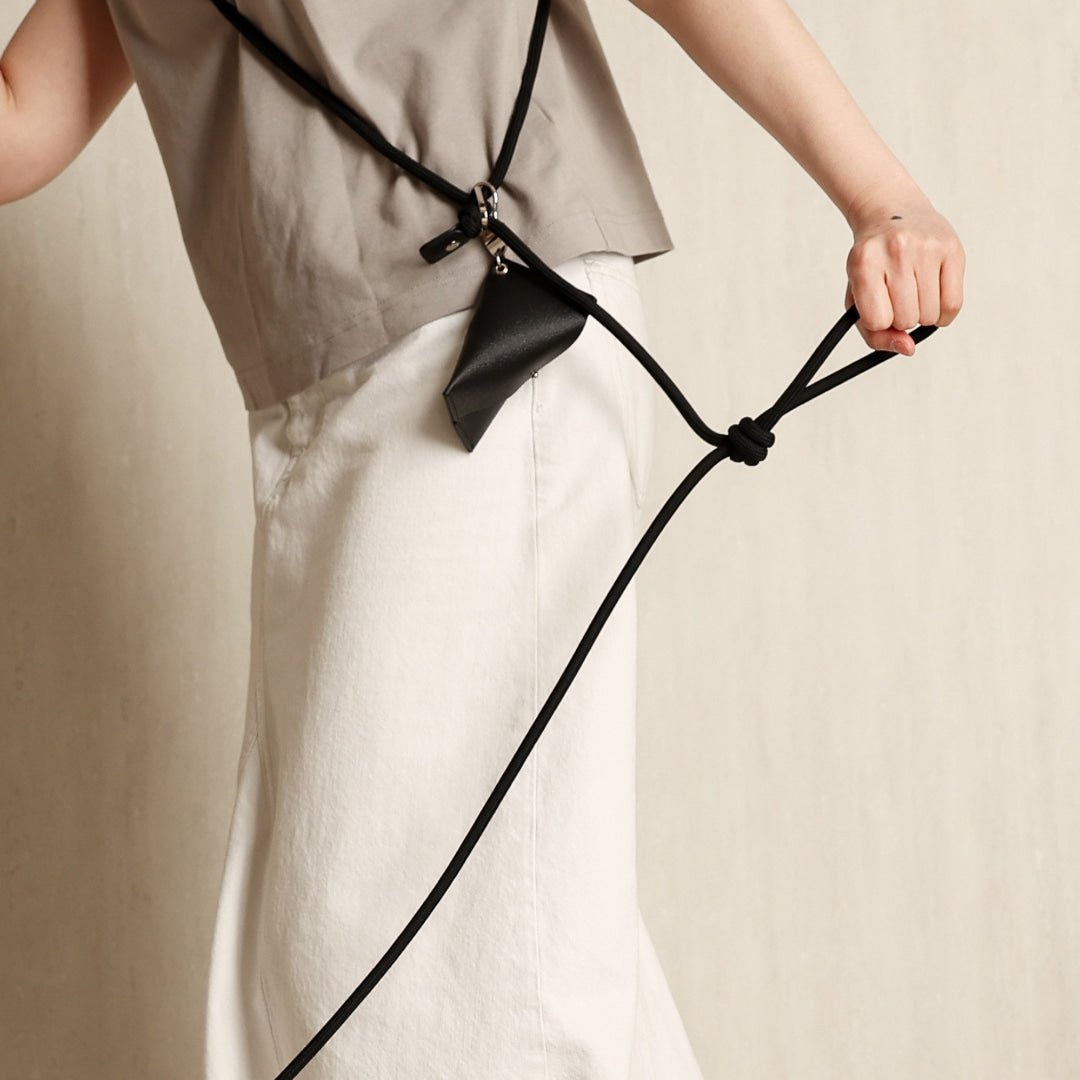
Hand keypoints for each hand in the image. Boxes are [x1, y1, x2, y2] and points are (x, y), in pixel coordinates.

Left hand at [843, 190, 964, 355]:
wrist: (892, 212)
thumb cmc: (873, 262)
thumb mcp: (858, 295)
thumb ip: (873, 333)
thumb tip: (908, 348)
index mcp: (863, 263)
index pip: (877, 321)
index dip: (880, 321)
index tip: (880, 306)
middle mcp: (896, 251)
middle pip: (906, 320)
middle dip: (902, 318)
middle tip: (898, 296)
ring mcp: (926, 248)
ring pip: (930, 316)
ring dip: (923, 315)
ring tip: (914, 292)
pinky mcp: (952, 248)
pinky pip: (953, 305)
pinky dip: (943, 314)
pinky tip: (934, 297)